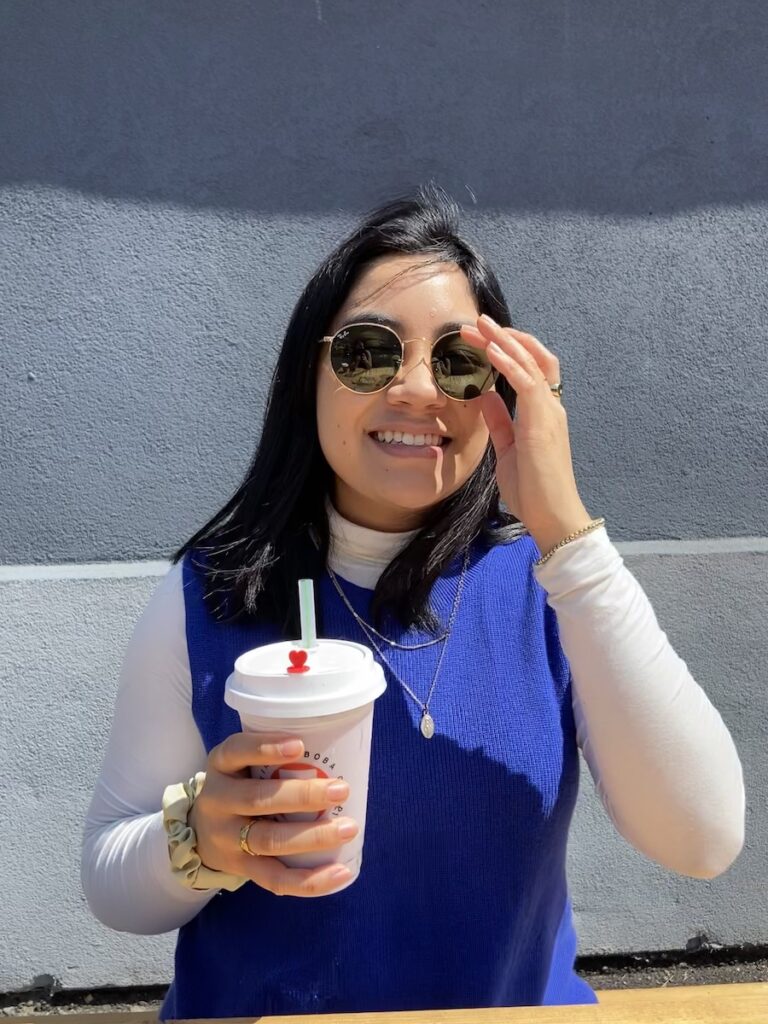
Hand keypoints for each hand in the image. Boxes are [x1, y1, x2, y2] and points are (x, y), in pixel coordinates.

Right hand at [189, 733, 357, 896]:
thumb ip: (273, 756)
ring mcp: (227, 839)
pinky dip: (310, 880)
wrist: (200, 832)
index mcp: (221, 766)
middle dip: (302, 796)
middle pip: (258, 799)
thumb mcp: (241, 763)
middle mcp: (218, 801)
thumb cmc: (240, 785)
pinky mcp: (240, 869)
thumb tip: (340, 751)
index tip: (299, 745)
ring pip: (269, 840)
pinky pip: (275, 879)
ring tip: (348, 828)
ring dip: (313, 836)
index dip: (265, 748)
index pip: (237, 751)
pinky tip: (340, 872)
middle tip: (341, 790)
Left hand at [460, 314, 592, 555]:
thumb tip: (485, 397)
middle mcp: (550, 406)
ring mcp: (549, 412)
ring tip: (480, 325)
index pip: (529, 369)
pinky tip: (490, 350)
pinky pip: (527, 382)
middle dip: (505, 336)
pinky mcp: (542, 422)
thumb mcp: (508, 449)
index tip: (480, 338)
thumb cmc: (533, 489)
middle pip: (533, 357)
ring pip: (530, 362)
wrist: (552, 516)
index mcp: (542, 413)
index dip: (507, 349)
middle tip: (477, 321)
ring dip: (503, 341)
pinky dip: (509, 363)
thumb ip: (499, 421)